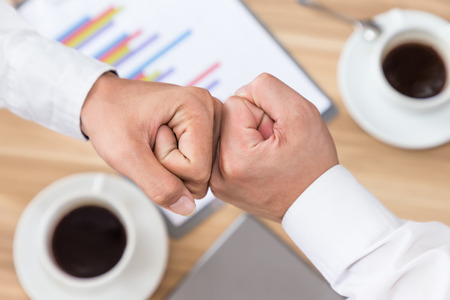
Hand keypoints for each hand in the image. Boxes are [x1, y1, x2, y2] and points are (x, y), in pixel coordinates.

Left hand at [81, 72, 221, 215]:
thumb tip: (188, 208)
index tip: (148, 141)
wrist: (103, 100)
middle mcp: (211, 109)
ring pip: (203, 172)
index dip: (166, 167)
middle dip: (172, 168)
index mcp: (198, 107)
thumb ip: (158, 185)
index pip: (198, 170)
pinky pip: (201, 165)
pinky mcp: (207, 127)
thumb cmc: (110, 118)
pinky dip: (179, 162)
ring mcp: (211, 118)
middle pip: (205, 173)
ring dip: (175, 166)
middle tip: (151, 141)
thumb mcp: (126, 155)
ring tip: (156, 139)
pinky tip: (166, 142)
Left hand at [210, 73, 337, 221]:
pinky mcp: (219, 184)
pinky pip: (225, 148)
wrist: (314, 204)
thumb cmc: (312, 165)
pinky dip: (242, 149)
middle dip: (252, 124)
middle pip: (226, 116)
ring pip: (226, 131)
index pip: (235, 102)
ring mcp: (216, 182)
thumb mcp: (301, 113)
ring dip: (247, 136)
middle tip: (274, 147)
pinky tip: (259, 163)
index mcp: (234, 158)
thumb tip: (242, 91)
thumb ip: (266, 88)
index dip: (262, 113)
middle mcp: (218, 174)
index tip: (276, 136)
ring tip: (267, 156)